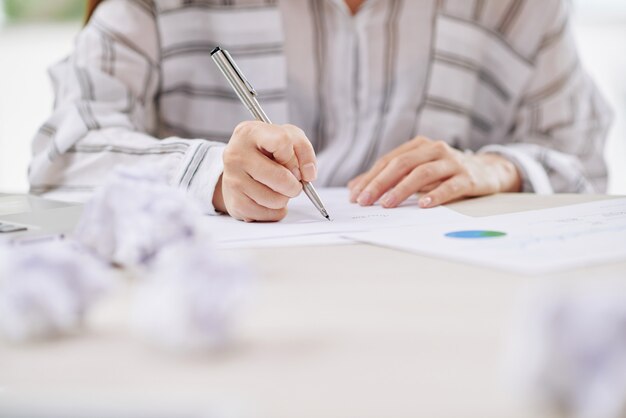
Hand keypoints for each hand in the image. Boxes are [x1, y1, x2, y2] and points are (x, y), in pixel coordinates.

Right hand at [212, 121, 316, 221]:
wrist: (240, 168)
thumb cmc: (266, 151)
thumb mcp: (287, 137)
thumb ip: (303, 149)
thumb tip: (308, 174)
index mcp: (249, 132)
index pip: (282, 142)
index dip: (295, 157)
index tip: (294, 165)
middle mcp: (236, 155)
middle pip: (281, 178)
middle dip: (295, 184)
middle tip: (293, 182)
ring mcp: (233, 180)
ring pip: (276, 200)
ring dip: (285, 198)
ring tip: (277, 189)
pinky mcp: (235, 203)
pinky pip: (269, 215)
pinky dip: (276, 211)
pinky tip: (268, 199)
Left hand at [348, 136, 520, 208]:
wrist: (487, 171)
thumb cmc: (445, 172)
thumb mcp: (417, 170)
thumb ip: (388, 178)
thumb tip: (354, 188)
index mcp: (418, 146)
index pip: (388, 160)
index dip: (370, 178)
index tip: (355, 195)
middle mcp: (434, 149)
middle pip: (402, 164)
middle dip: (380, 183)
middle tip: (365, 200)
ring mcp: (452, 162)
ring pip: (422, 173)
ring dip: (402, 189)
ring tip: (388, 203)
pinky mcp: (468, 177)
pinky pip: (450, 186)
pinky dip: (436, 195)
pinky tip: (423, 204)